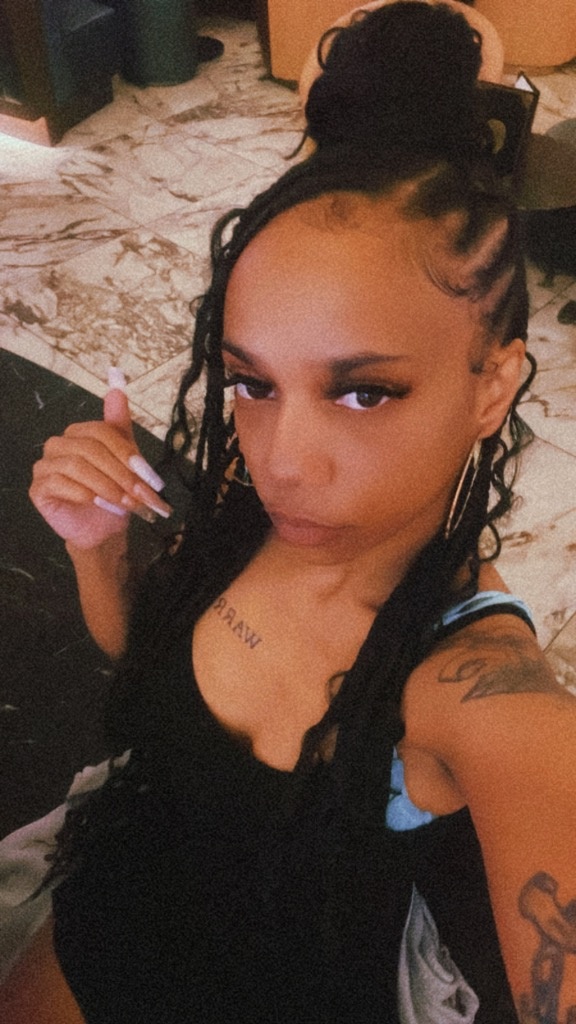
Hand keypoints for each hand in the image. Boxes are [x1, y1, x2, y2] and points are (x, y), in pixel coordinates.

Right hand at [29, 386, 171, 549]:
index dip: (126, 453)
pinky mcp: (38, 487)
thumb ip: (119, 424)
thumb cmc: (114, 494)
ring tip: (123, 501)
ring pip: (76, 465)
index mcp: (79, 433)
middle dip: (119, 472)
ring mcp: (44, 465)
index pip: (102, 431)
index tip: (146, 476)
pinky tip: (96, 503)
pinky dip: (84, 494)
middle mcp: (58, 444)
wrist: (103, 529)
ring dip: (105, 485)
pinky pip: (59, 483)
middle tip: (138, 493)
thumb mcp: (125, 459)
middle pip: (90, 448)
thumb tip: (118, 388)